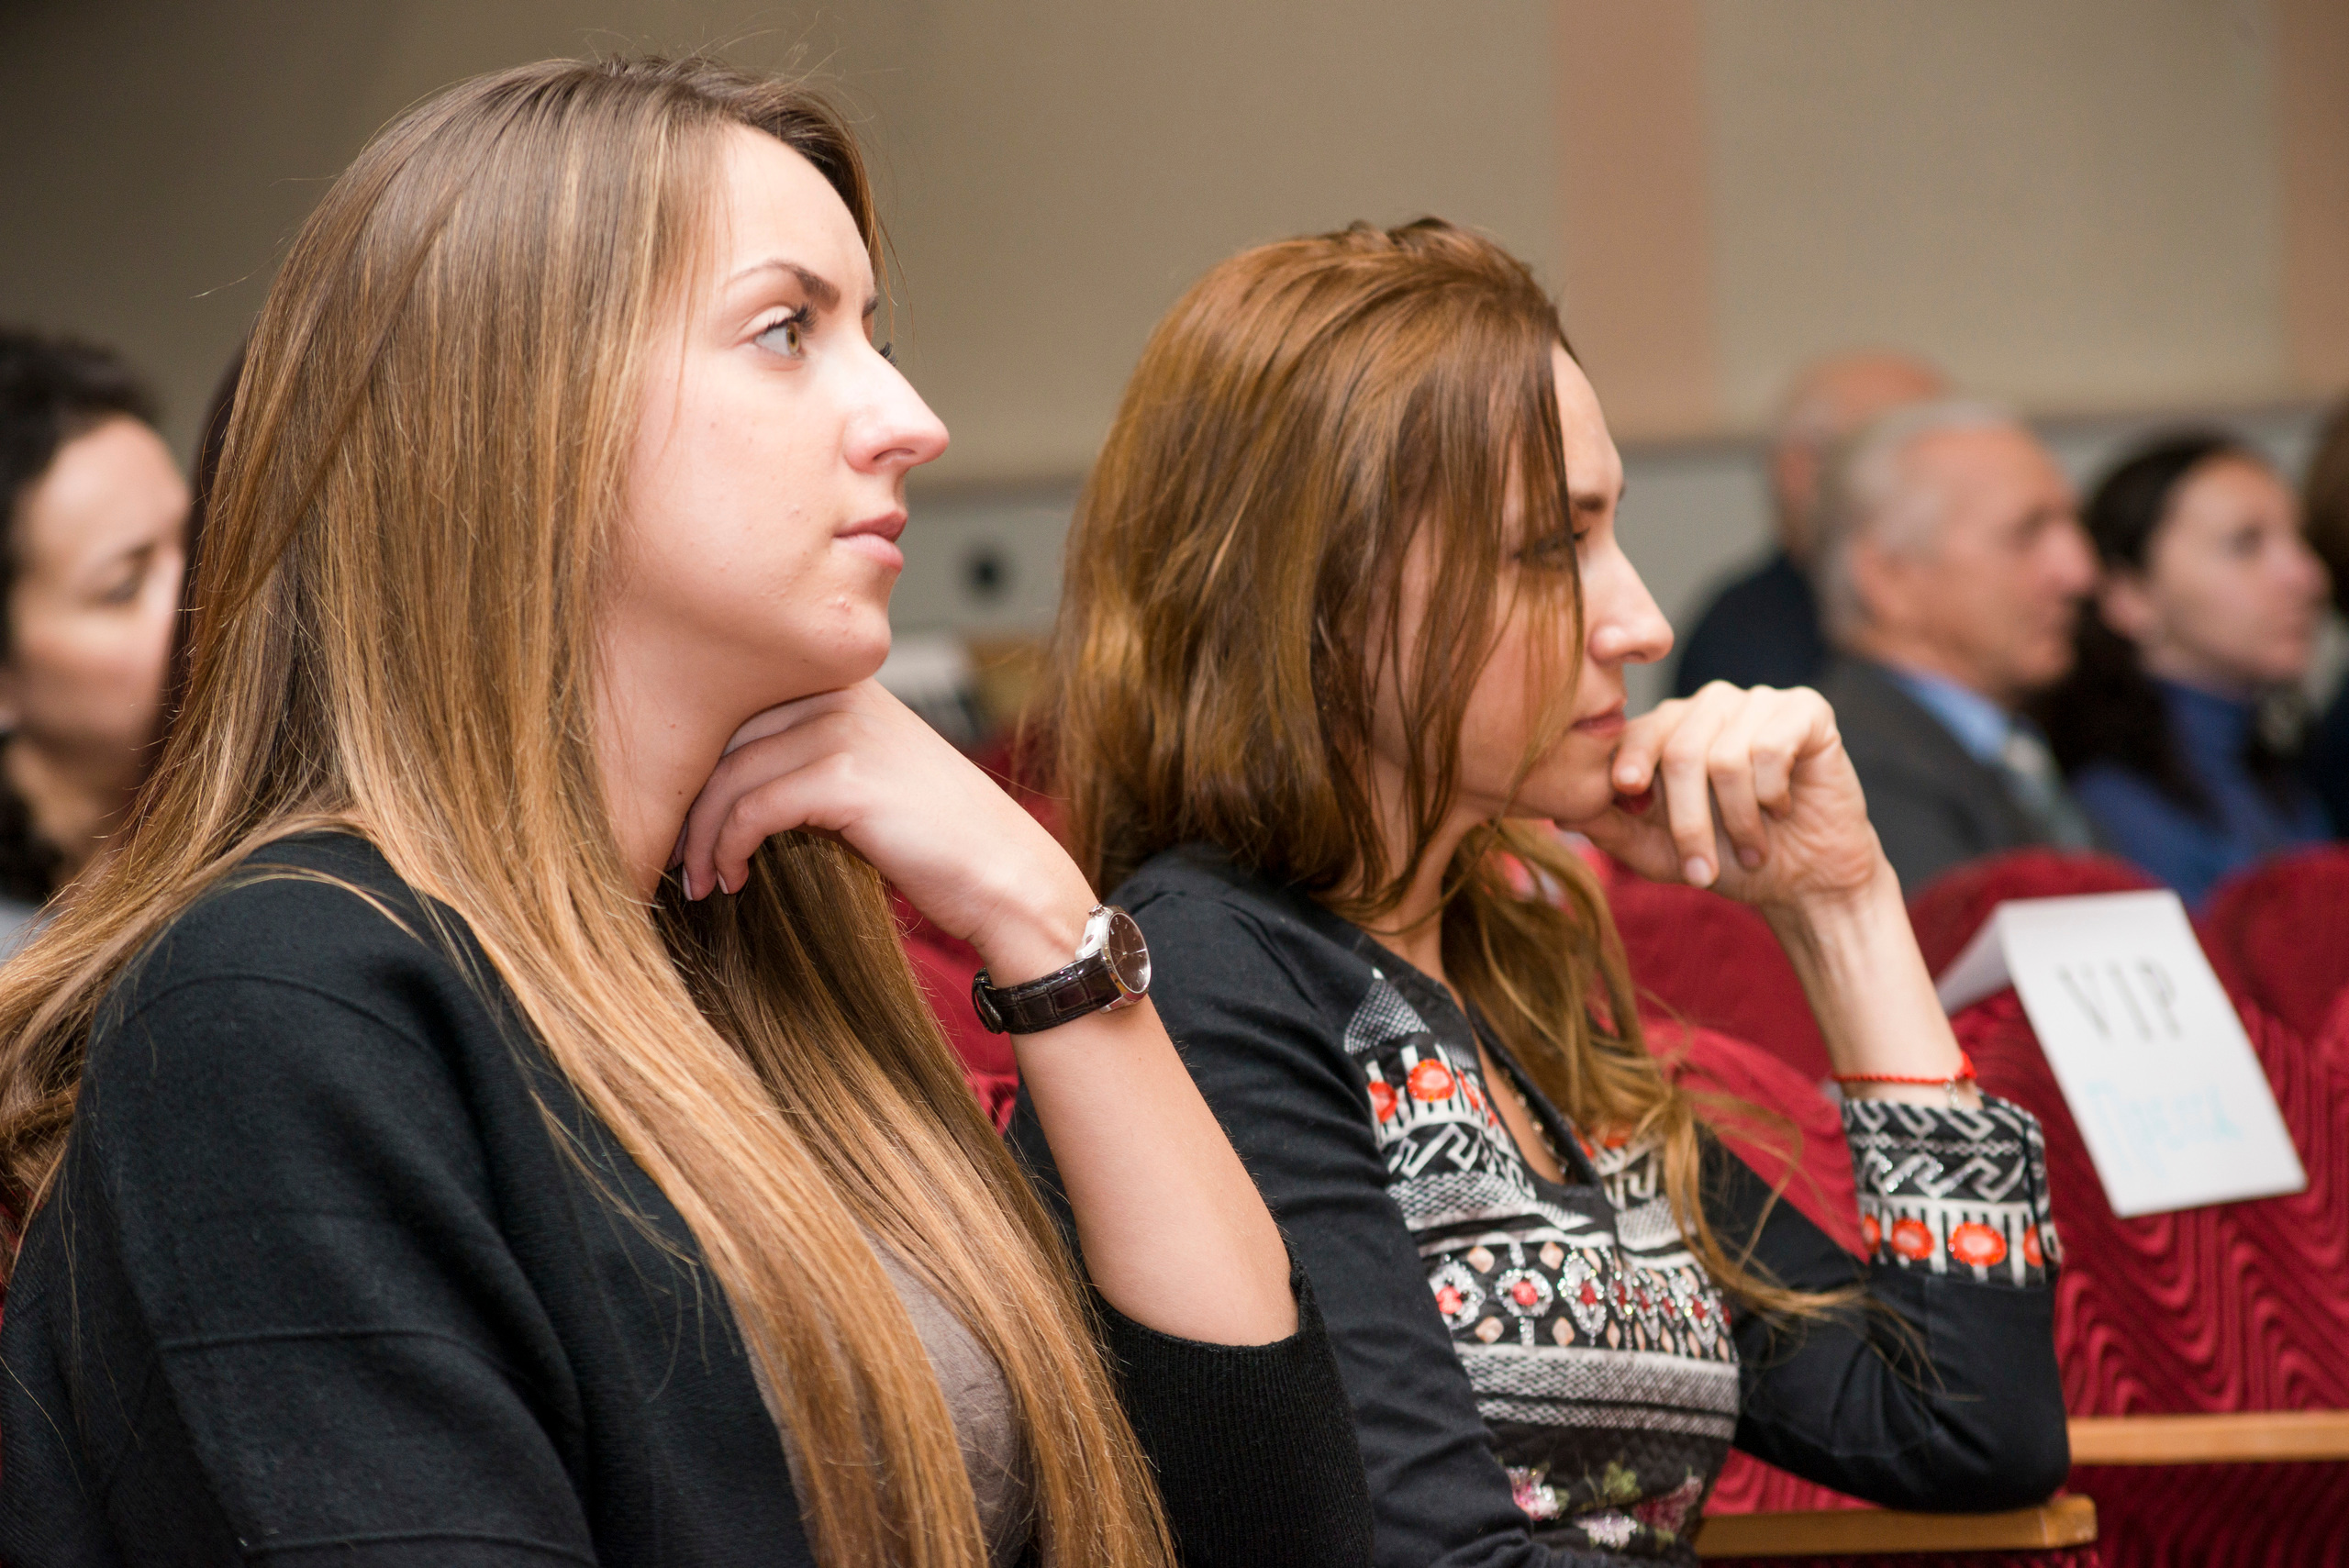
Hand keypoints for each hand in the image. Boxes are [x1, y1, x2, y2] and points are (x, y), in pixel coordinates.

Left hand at [674, 681, 1095, 982]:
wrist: (1004, 874)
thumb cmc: (936, 837)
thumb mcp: (868, 773)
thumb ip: (805, 752)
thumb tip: (714, 779)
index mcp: (843, 681)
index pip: (736, 699)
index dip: (696, 758)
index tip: (680, 813)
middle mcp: (841, 691)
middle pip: (721, 731)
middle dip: (687, 797)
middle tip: (674, 853)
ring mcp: (845, 729)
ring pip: (729, 773)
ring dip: (701, 835)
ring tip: (700, 880)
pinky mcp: (845, 778)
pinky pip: (752, 808)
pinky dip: (729, 848)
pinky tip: (734, 878)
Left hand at [1563, 682, 1883, 909]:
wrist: (1807, 880)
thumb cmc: (1730, 863)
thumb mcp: (1660, 854)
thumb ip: (1611, 828)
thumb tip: (1556, 809)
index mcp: (1669, 730)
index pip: (1636, 735)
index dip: (1629, 764)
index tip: (1627, 790)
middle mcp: (1709, 707)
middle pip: (1679, 751)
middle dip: (1688, 823)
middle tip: (1700, 872)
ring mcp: (1757, 703)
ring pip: (1725, 756)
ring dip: (1738, 820)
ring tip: (1753, 847)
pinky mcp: (1806, 709)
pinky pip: (1771, 748)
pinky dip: (1773, 794)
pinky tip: (1784, 807)